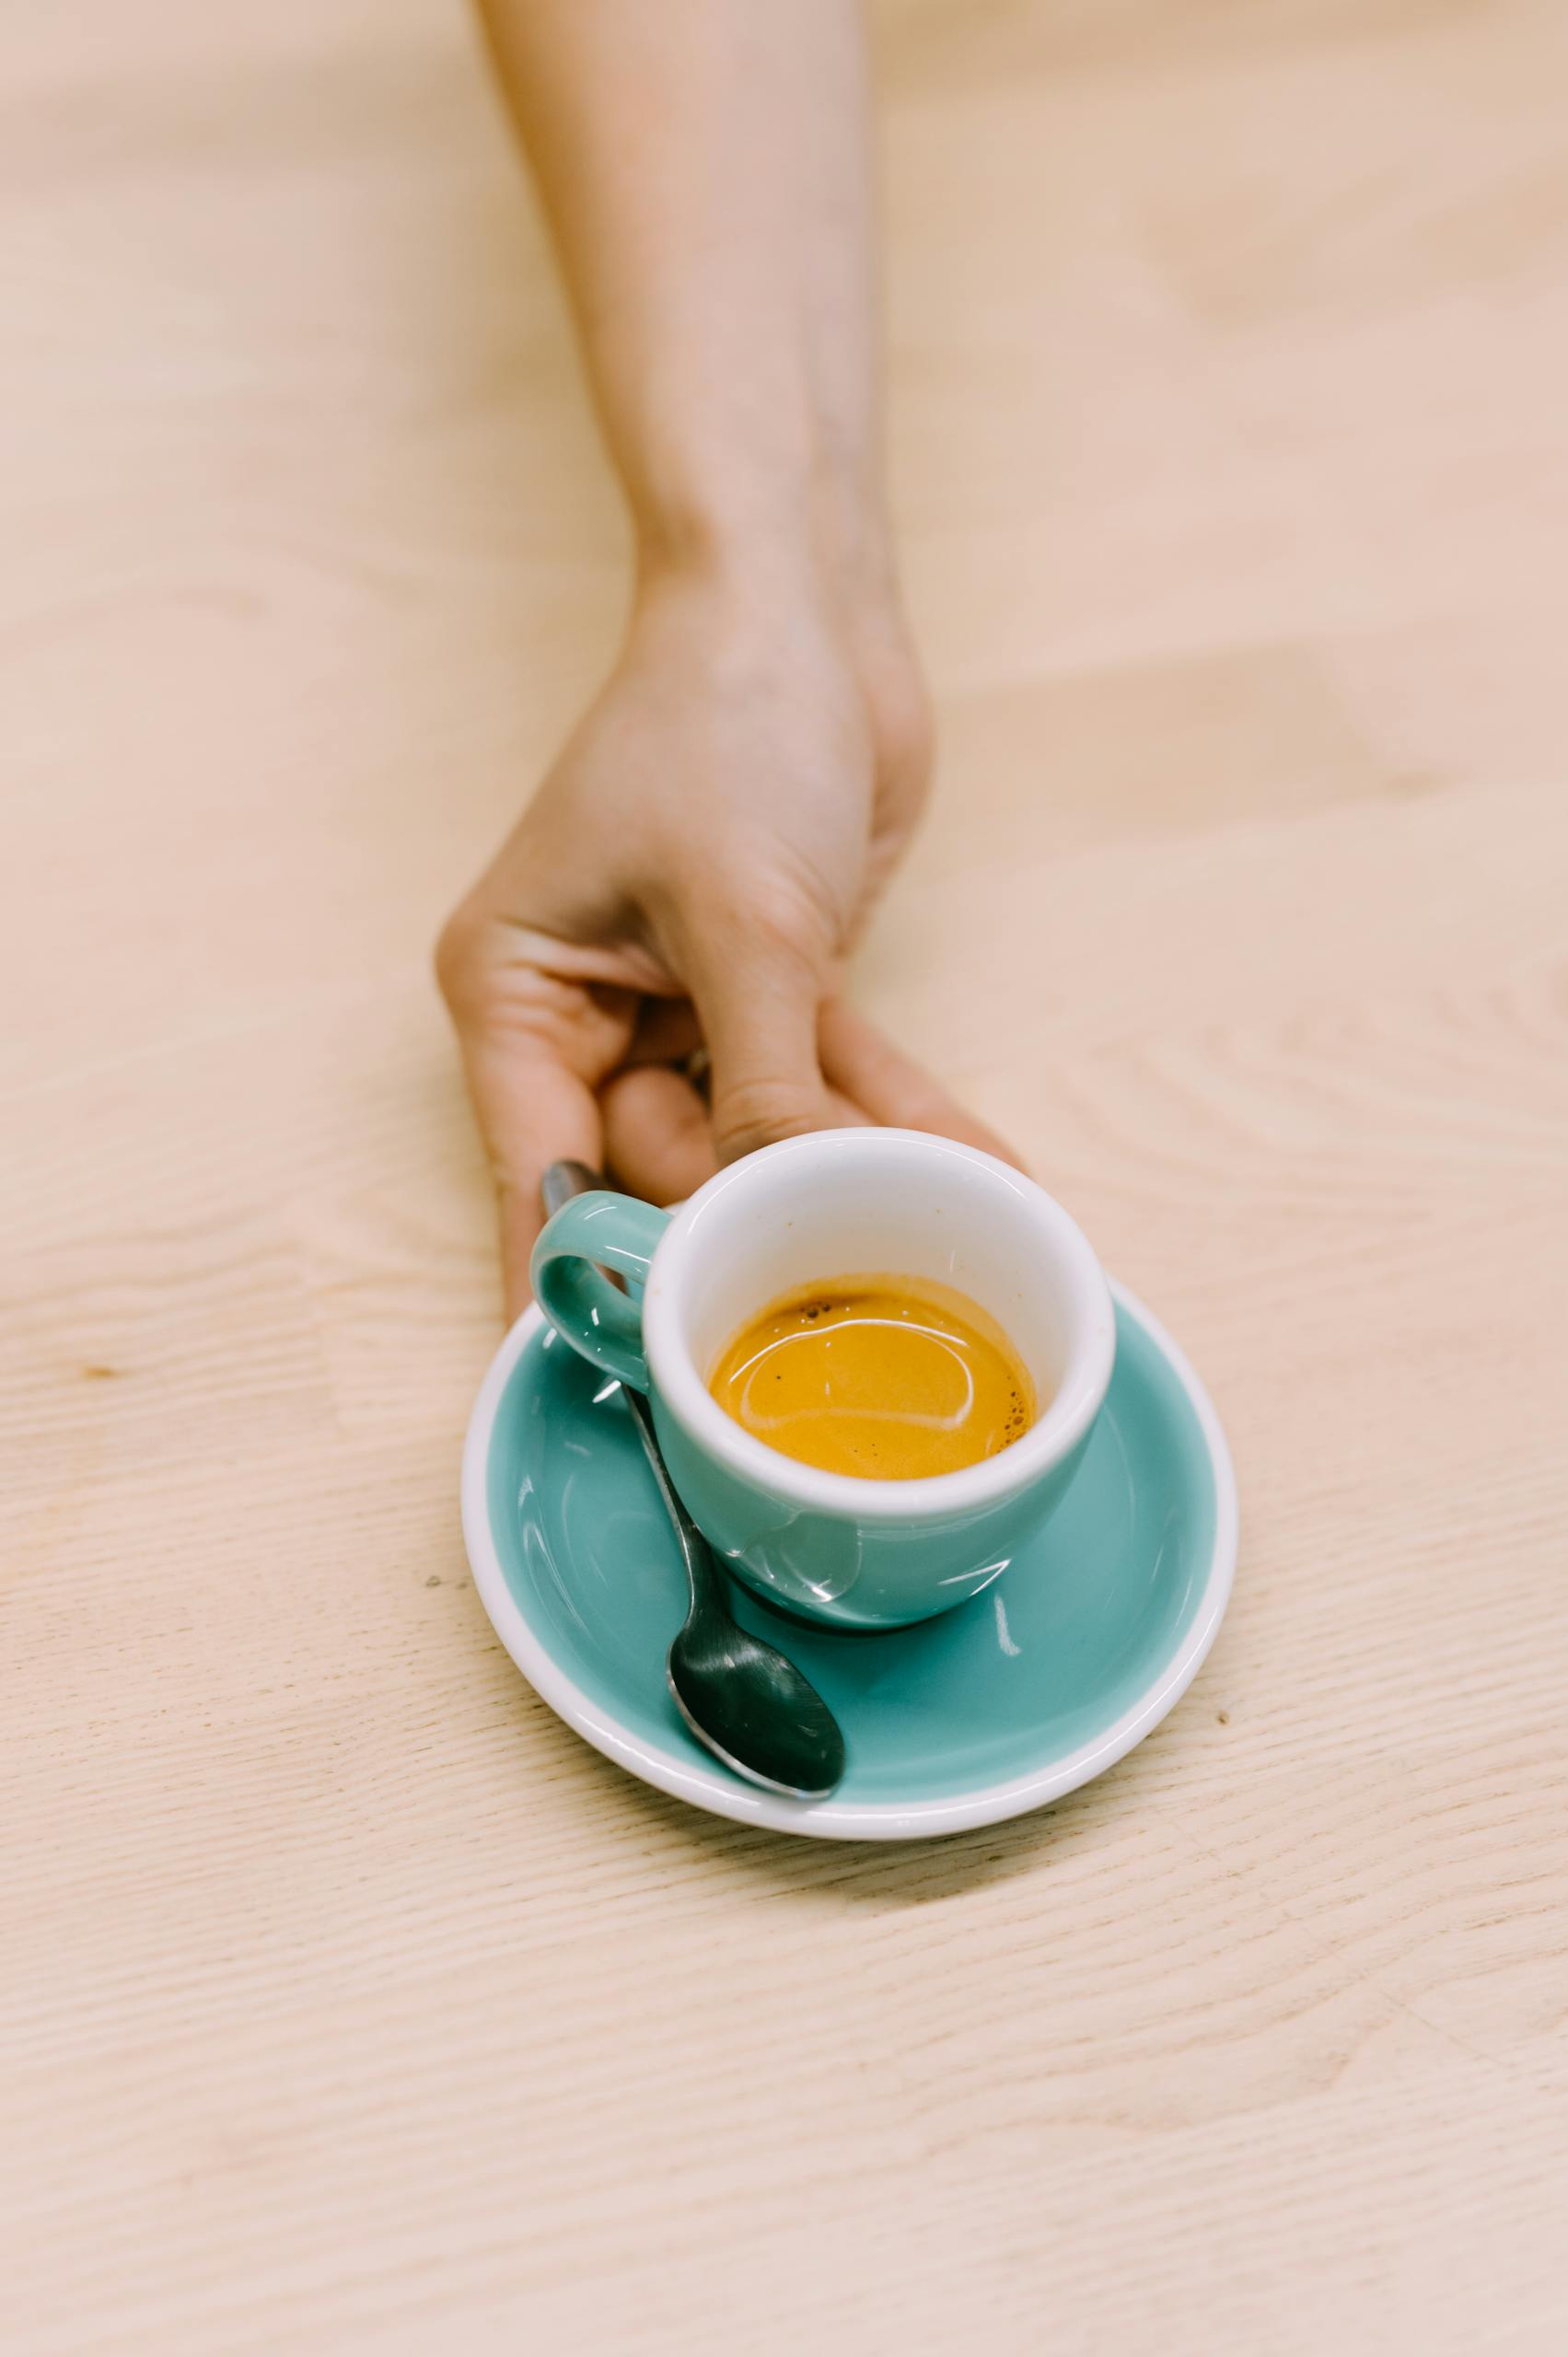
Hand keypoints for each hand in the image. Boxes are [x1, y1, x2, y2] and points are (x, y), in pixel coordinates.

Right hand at [437, 558, 1016, 1311]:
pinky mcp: (771, 992)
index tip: (636, 1396)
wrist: (808, 609)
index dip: (592, 1287)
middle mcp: (589, 1019)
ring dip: (852, 1176)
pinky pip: (829, 1086)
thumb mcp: (741, 919)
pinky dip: (894, 1119)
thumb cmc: (724, 722)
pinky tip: (976, 1175)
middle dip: (759, 1216)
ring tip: (948, 1241)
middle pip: (664, 1175)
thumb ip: (760, 1087)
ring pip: (764, 1139)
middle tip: (850, 1281)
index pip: (542, 1180)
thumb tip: (770, 1230)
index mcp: (519, 998)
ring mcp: (684, 1011)